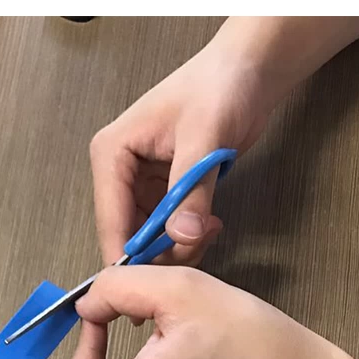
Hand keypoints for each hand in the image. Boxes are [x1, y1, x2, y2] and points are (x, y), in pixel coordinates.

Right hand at [90, 41, 269, 267]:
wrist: (247, 71)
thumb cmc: (218, 88)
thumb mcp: (203, 140)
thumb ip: (191, 192)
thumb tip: (182, 237)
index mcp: (111, 154)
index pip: (110, 217)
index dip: (127, 254)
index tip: (147, 286)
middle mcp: (119, 172)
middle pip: (127, 232)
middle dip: (159, 250)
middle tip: (196, 248)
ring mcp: (140, 183)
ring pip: (148, 236)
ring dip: (177, 244)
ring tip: (209, 230)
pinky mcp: (163, 190)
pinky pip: (167, 227)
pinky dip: (187, 234)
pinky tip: (210, 224)